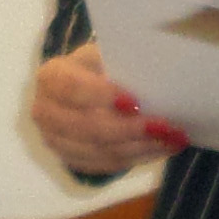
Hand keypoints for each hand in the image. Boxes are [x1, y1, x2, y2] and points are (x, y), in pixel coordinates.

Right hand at [29, 42, 183, 179]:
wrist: (80, 87)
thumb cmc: (97, 66)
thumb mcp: (104, 54)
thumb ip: (120, 63)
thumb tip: (153, 77)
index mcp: (50, 77)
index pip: (73, 89)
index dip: (103, 96)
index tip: (136, 102)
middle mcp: (45, 112)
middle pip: (87, 127)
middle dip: (131, 129)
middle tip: (167, 126)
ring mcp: (55, 141)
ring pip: (100, 151)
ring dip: (141, 148)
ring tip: (173, 139)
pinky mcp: (71, 160)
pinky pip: (106, 165)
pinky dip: (138, 158)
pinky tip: (162, 149)